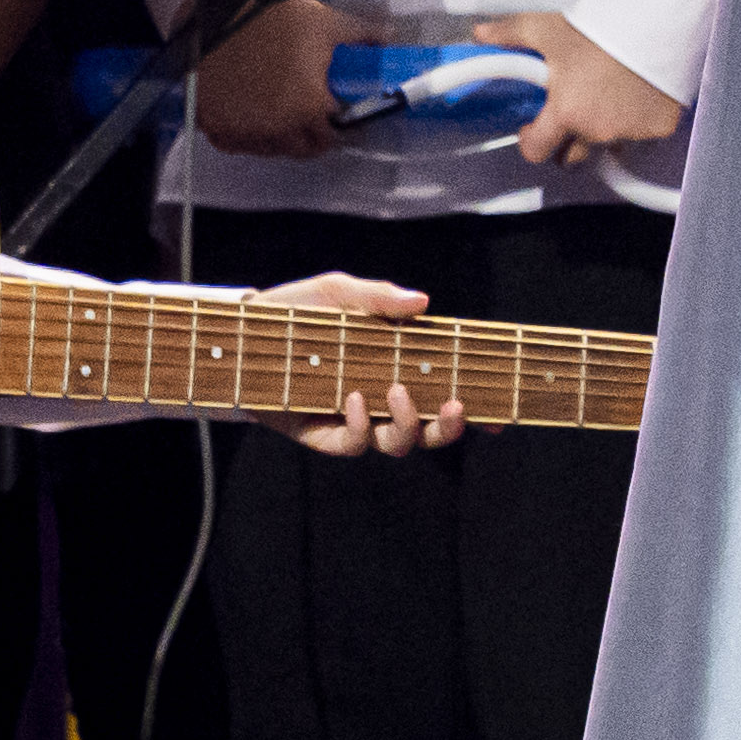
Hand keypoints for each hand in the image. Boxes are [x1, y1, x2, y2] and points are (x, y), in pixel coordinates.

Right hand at [191, 0, 364, 159]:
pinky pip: (237, 144)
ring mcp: (243, 132)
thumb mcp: (320, 20)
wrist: (209, 15)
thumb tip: (388, 36)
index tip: (334, 117)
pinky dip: (245, 134)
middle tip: (309, 113)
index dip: (336, 127)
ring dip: (278, 136)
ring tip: (278, 108)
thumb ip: (359, 33)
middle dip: (309, 135)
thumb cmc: (267, 16)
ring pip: (269, 149)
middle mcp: (278, 129)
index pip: (331, 137)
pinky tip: (249, 111)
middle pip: (301, 149)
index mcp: (309, 108)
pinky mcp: (214, 128)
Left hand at [262, 269, 469, 460]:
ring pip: (398, 444)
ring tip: (396, 391)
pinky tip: (357, 400)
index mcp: (397, 366)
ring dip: (409, 425)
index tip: (498, 414)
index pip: (444, 392)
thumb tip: (423, 303)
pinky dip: (363, 427)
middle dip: (450, 428)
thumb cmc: (298, 311)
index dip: (474, 409)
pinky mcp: (322, 434)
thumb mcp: (339, 293)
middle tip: (455, 405)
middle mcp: (382, 399)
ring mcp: (355, 420)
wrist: (243, 333)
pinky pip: (353, 446)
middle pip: (430, 432)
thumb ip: (378, 298)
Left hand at [476, 8, 688, 165]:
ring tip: (608, 95)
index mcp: (566, 114)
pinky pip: (641, 135)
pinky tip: (636, 93)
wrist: (657, 18)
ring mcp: (631, 133)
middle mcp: (597, 132)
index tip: (535, 125)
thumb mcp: (548, 28)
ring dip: (603, 130)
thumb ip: (511, 34)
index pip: (536, 152)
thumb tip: (481, 34)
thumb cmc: (600, 26)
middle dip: (568, 139)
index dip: (532, 140)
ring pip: (608, 145)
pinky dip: (636, 121)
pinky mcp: (659, 127)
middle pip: (573, 155)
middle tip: (574, 108)